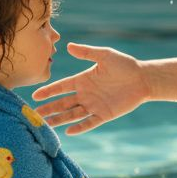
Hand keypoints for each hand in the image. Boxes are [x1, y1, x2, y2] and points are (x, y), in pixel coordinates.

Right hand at [32, 43, 149, 134]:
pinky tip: (68, 131)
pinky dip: (80, 127)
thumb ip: (87, 52)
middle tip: (34, 114)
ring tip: (45, 124)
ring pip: (72, 114)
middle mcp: (85, 94)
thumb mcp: (105, 56)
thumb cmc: (125, 65)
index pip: (61, 87)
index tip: (35, 95)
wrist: (143, 78)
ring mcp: (94, 105)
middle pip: (63, 103)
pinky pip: (89, 122)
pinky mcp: (104, 114)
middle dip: (49, 108)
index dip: (49, 91)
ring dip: (59, 119)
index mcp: (83, 80)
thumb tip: (69, 46)